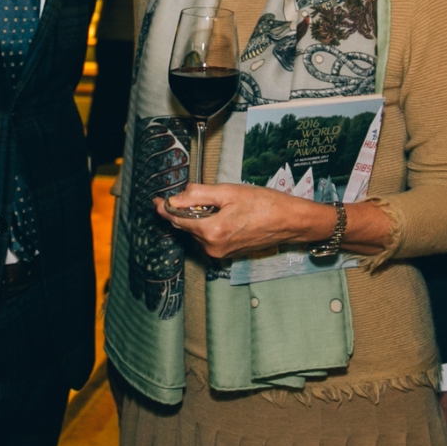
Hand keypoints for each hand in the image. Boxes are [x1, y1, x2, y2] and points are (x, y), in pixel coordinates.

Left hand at [156, 182, 333, 259]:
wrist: (289, 221)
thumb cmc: (264, 204)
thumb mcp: (228, 192)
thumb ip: (197, 195)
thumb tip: (175, 198)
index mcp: (211, 231)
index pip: (177, 219)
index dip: (165, 209)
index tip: (157, 201)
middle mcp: (213, 247)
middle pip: (187, 226)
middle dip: (186, 210)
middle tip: (195, 194)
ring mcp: (220, 253)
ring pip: (198, 232)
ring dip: (200, 218)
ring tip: (221, 204)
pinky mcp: (227, 254)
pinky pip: (209, 237)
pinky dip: (210, 225)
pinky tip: (225, 215)